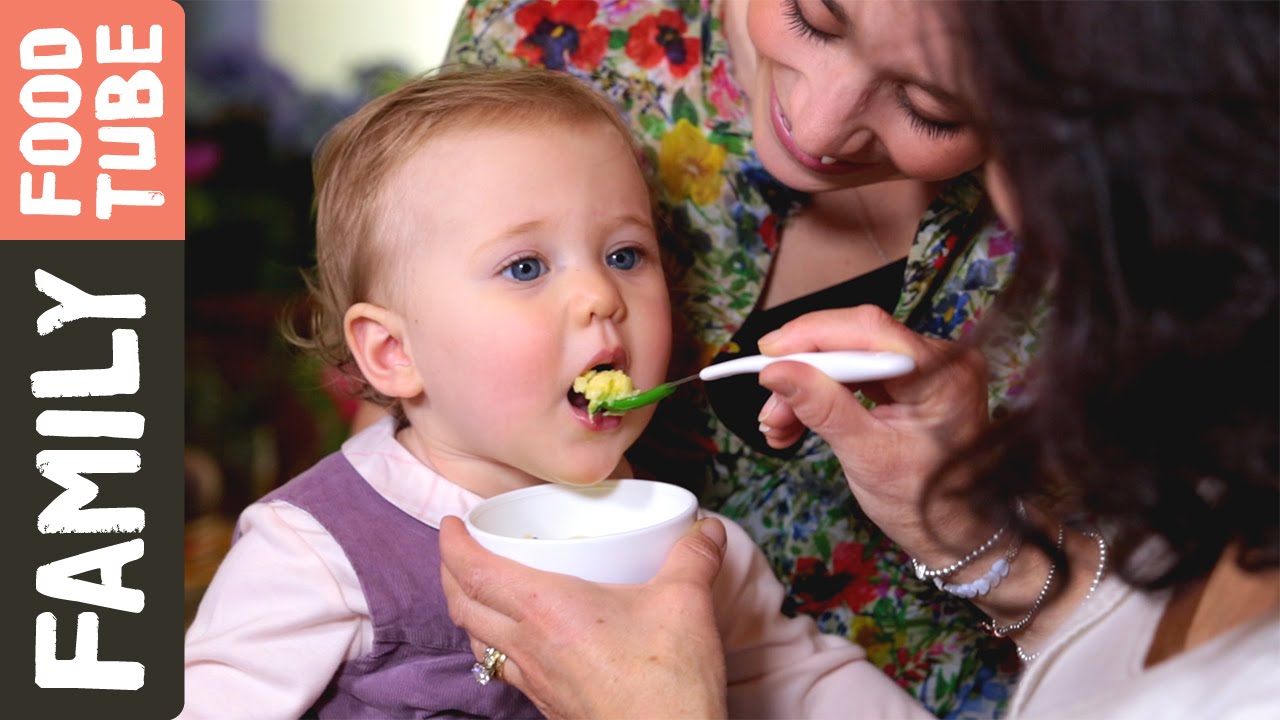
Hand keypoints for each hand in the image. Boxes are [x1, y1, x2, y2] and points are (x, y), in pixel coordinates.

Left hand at [440, 515, 729, 719]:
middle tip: (460, 550)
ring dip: (468, 612)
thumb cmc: (668, 680)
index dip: (454, 544)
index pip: (474, 572)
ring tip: (482, 591)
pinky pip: (504, 670)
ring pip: (477, 642)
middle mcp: (528, 645)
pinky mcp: (549, 705)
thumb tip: (706, 527)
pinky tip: (520, 641)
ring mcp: (535, 681)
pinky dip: (495, 646)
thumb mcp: (684, 601)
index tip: (452, 524)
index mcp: (545, 609)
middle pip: (463, 607)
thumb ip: (693, 556)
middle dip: (451, 573)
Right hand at [755, 305, 992, 552]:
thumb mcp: (867, 457)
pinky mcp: (908, 381)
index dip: (812, 335)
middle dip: (803, 370)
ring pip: (847, 357)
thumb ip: (822, 408)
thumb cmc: (924, 503)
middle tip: (770, 407)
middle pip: (854, 340)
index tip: (767, 354)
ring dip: (806, 387)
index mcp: (943, 373)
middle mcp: (940, 358)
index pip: (869, 330)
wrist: (955, 532)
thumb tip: (775, 371)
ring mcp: (924, 368)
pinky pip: (855, 374)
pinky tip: (795, 421)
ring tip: (777, 425)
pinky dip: (822, 394)